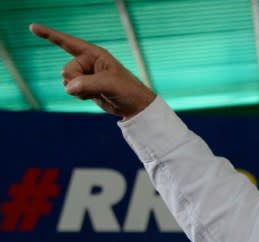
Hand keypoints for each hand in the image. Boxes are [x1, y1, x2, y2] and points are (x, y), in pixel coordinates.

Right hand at [29, 24, 155, 118]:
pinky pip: (71, 89)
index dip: (49, 35)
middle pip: (66, 70)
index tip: (32, 27)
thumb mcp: (109, 84)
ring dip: (77, 90)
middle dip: (75, 81)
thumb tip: (69, 88)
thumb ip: (88, 84)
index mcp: (94, 54)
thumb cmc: (127, 90)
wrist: (135, 106)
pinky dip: (78, 95)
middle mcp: (88, 62)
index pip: (68, 42)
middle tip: (95, 86)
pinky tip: (92, 96)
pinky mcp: (84, 87)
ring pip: (66, 81)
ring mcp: (85, 75)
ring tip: (97, 91)